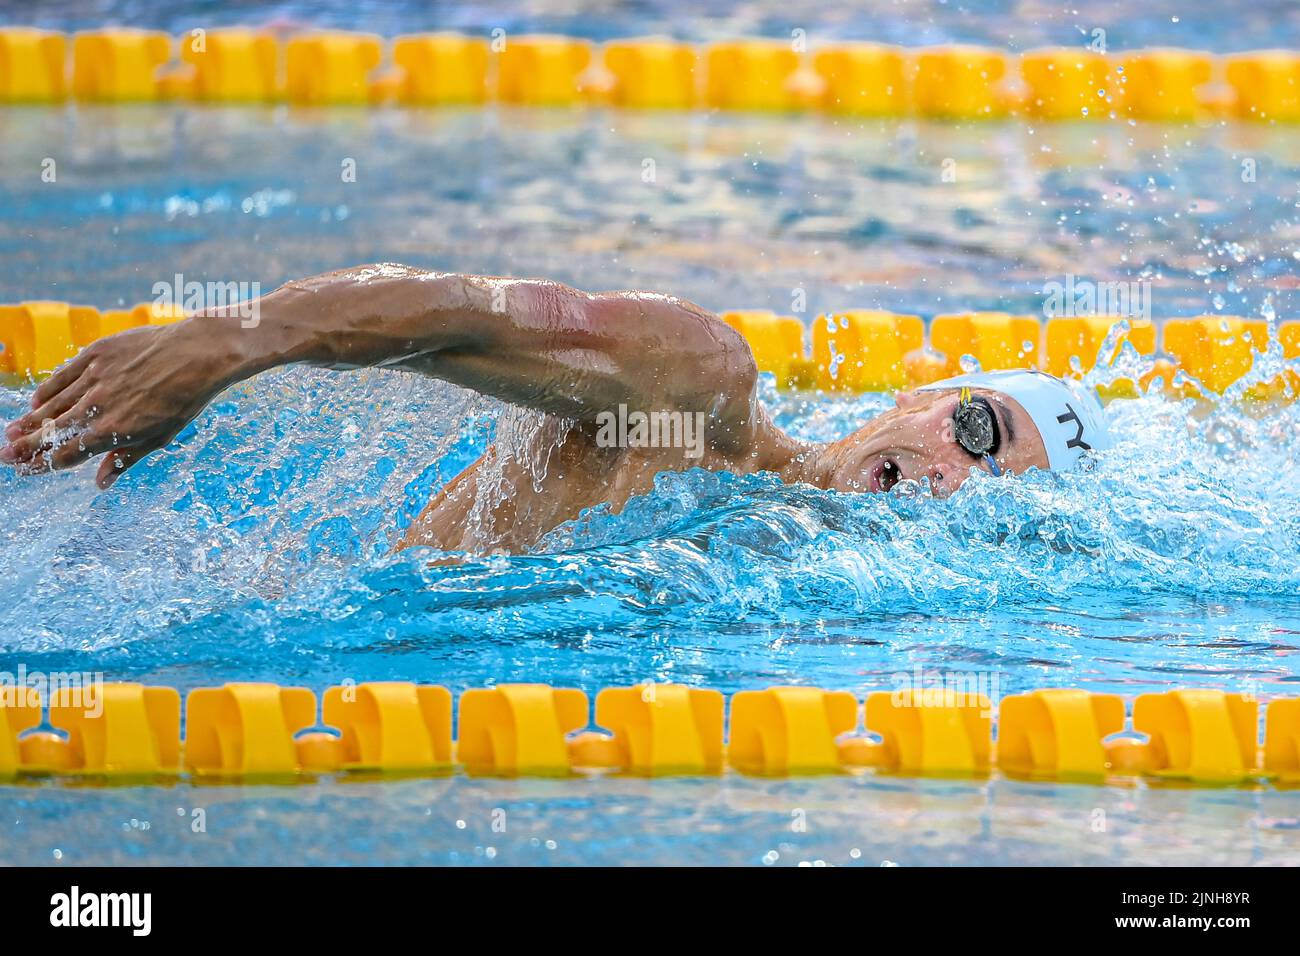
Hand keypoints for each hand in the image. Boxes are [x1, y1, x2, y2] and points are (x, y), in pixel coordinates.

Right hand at [2, 320, 238, 487]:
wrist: (198, 353)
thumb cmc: (185, 398)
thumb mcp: (161, 436)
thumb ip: (126, 458)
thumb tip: (100, 483)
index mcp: (115, 431)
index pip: (69, 453)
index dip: (44, 464)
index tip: (25, 470)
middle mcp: (99, 406)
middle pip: (53, 431)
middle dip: (26, 446)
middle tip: (5, 456)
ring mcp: (95, 378)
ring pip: (54, 404)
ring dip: (31, 420)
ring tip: (13, 432)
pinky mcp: (97, 354)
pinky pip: (64, 375)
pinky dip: (48, 390)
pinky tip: (37, 402)